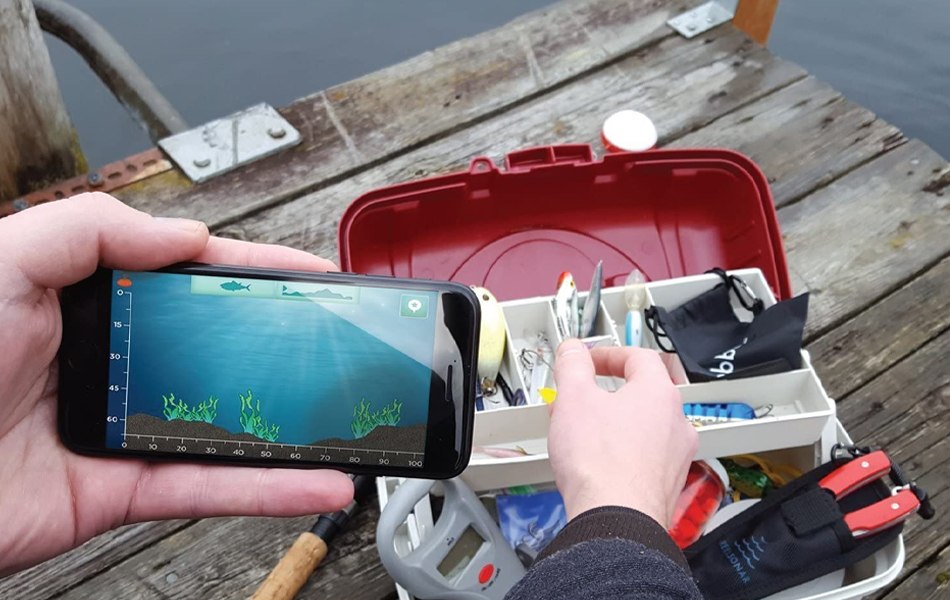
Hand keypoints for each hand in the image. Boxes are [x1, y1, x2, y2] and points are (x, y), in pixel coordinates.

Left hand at [0, 193, 353, 575]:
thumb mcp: (5, 260)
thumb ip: (95, 230)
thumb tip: (188, 237)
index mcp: (88, 297)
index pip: (192, 275)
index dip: (256, 271)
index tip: (310, 273)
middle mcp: (113, 358)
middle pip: (219, 347)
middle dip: (287, 344)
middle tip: (342, 343)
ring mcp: (121, 426)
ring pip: (226, 424)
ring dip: (293, 430)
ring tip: (350, 426)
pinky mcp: (118, 488)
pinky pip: (204, 485)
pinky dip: (265, 488)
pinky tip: (315, 483)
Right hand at [548, 340, 697, 526]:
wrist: (616, 521)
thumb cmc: (601, 463)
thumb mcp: (573, 398)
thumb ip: (572, 364)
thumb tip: (572, 349)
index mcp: (659, 393)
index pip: (638, 357)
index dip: (607, 354)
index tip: (587, 361)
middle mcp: (676, 422)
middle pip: (641, 392)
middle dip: (605, 392)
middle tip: (579, 398)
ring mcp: (675, 456)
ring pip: (642, 427)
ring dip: (612, 423)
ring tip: (580, 434)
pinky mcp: (666, 484)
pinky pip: (643, 457)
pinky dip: (621, 453)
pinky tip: (595, 464)